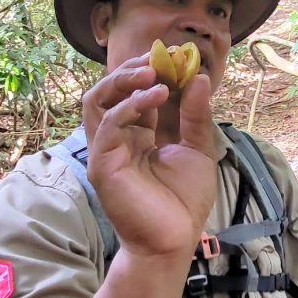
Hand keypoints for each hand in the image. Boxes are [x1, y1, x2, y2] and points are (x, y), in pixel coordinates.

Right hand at [82, 55, 216, 257]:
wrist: (175, 242)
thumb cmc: (183, 202)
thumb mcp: (198, 150)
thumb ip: (196, 116)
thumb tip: (199, 78)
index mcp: (137, 133)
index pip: (134, 92)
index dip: (152, 71)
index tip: (177, 56)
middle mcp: (117, 138)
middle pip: (107, 90)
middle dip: (131, 68)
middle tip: (160, 57)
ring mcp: (107, 150)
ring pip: (97, 100)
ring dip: (123, 79)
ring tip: (153, 71)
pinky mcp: (103, 164)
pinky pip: (108, 124)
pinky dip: (130, 105)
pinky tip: (157, 96)